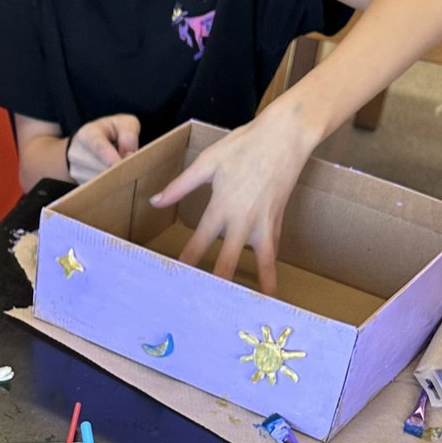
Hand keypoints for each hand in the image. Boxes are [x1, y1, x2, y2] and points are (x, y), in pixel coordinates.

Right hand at [66, 114, 140, 182]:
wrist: (87, 145)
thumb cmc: (109, 133)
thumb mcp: (122, 123)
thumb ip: (128, 132)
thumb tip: (130, 152)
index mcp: (86, 135)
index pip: (98, 147)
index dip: (112, 158)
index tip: (124, 164)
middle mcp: (77, 153)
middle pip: (102, 167)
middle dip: (121, 169)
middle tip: (135, 166)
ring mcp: (76, 171)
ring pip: (103, 181)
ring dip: (118, 178)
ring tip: (124, 169)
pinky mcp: (81, 184)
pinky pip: (101, 189)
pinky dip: (113, 185)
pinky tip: (117, 177)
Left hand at [150, 101, 320, 295]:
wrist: (285, 136)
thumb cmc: (244, 145)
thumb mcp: (208, 162)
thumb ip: (180, 186)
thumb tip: (155, 201)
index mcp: (221, 206)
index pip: (200, 242)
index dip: (188, 261)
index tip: (178, 278)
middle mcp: (243, 220)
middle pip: (229, 260)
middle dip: (219, 282)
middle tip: (210, 303)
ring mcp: (264, 222)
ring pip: (261, 260)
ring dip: (258, 283)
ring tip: (255, 306)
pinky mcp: (278, 218)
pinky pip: (273, 247)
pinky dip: (271, 265)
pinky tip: (268, 280)